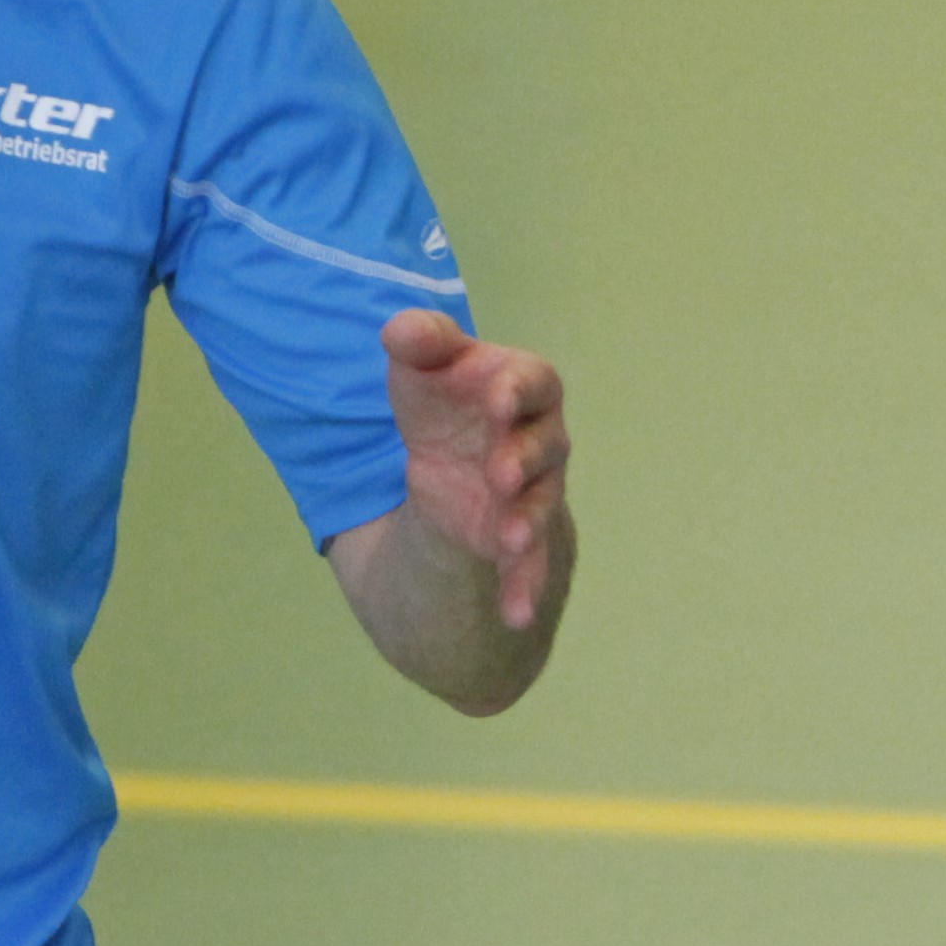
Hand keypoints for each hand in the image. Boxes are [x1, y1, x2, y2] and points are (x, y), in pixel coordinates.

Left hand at [380, 310, 570, 630]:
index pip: (533, 381)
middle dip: (523, 458)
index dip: (518, 390)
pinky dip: (524, 588)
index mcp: (521, 387)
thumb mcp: (421, 369)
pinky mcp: (517, 537)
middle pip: (544, 446)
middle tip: (499, 472)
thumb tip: (401, 330)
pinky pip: (529, 565)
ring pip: (538, 506)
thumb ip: (419, 344)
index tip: (496, 399)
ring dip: (527, 522)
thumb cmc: (444, 400)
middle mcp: (539, 439)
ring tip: (509, 540)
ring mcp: (532, 492)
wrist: (451, 459)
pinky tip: (516, 615)